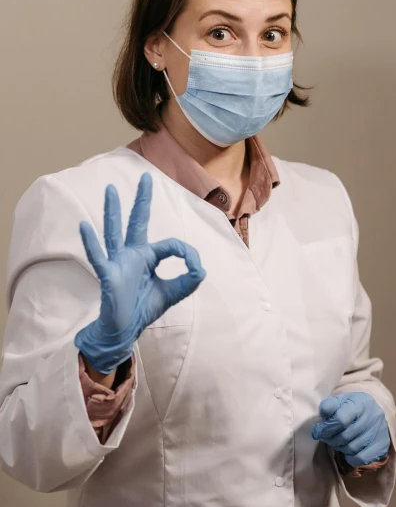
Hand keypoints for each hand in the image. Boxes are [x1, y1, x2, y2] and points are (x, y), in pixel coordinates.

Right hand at [74, 172, 205, 373]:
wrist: (125, 329)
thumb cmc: (143, 308)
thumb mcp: (173, 293)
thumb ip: (188, 281)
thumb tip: (201, 269)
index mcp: (148, 256)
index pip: (172, 244)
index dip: (187, 254)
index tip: (196, 268)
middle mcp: (132, 254)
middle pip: (138, 221)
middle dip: (142, 200)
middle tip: (145, 176)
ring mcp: (118, 262)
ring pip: (115, 231)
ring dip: (113, 210)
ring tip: (110, 189)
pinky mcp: (108, 274)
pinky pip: (98, 256)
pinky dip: (91, 242)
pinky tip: (84, 226)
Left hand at [311, 391, 389, 467]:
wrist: (372, 411)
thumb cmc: (351, 406)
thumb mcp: (340, 400)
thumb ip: (329, 405)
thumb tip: (323, 413)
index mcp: (361, 402)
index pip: (341, 419)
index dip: (326, 428)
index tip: (317, 431)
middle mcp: (373, 416)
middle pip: (346, 436)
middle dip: (330, 439)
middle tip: (324, 438)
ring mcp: (379, 431)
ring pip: (352, 448)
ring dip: (340, 448)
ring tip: (336, 442)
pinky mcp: (382, 445)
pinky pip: (362, 458)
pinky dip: (351, 458)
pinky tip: (347, 452)